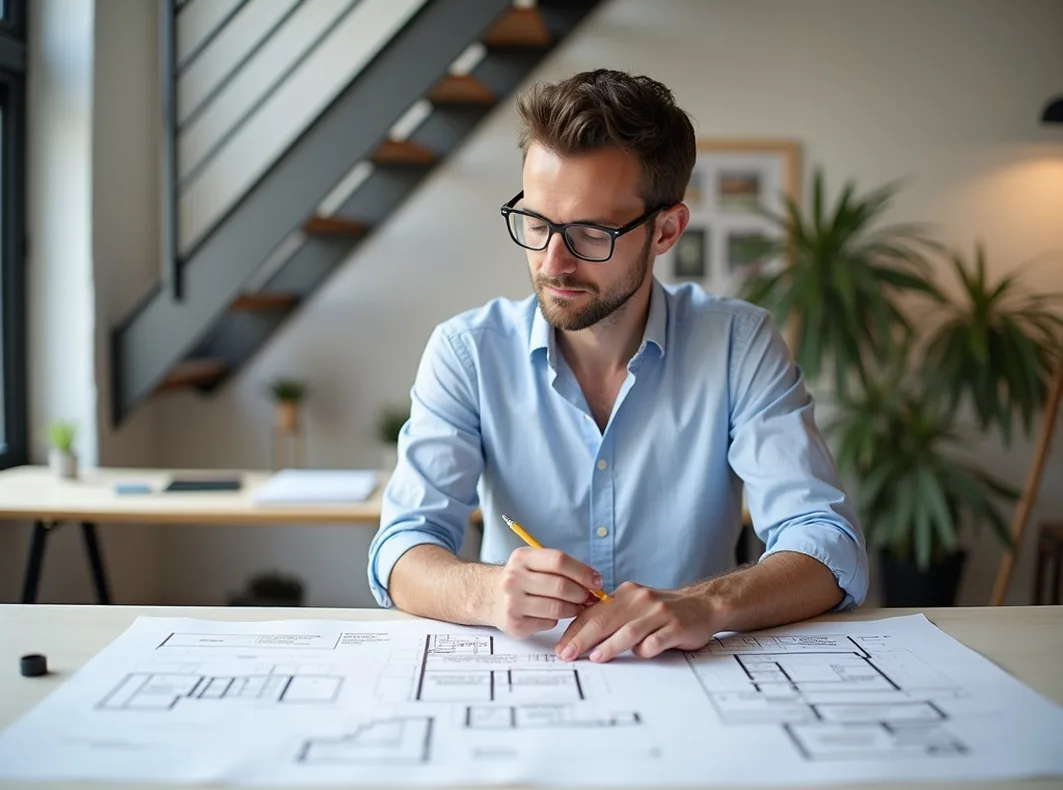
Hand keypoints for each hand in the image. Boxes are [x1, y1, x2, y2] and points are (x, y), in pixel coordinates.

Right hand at [489, 547, 600, 638]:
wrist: (489, 595)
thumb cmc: (521, 578)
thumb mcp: (534, 562)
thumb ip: (561, 568)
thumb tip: (594, 581)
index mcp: (522, 557)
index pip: (559, 560)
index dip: (583, 571)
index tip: (597, 580)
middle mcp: (514, 578)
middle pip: (561, 586)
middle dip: (582, 593)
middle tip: (589, 597)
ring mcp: (512, 602)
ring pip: (557, 608)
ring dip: (573, 609)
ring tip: (576, 606)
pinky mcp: (515, 624)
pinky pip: (548, 623)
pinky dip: (557, 620)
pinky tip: (553, 614)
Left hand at [555, 582, 720, 661]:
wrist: (703, 605)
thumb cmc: (662, 611)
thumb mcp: (635, 607)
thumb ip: (612, 617)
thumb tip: (579, 637)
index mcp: (626, 594)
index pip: (593, 612)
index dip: (575, 630)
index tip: (562, 647)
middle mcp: (640, 599)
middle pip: (606, 620)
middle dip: (583, 639)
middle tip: (568, 654)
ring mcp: (659, 612)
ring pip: (630, 629)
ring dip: (611, 644)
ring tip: (595, 657)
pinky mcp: (676, 626)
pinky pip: (657, 639)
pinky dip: (646, 648)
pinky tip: (638, 654)